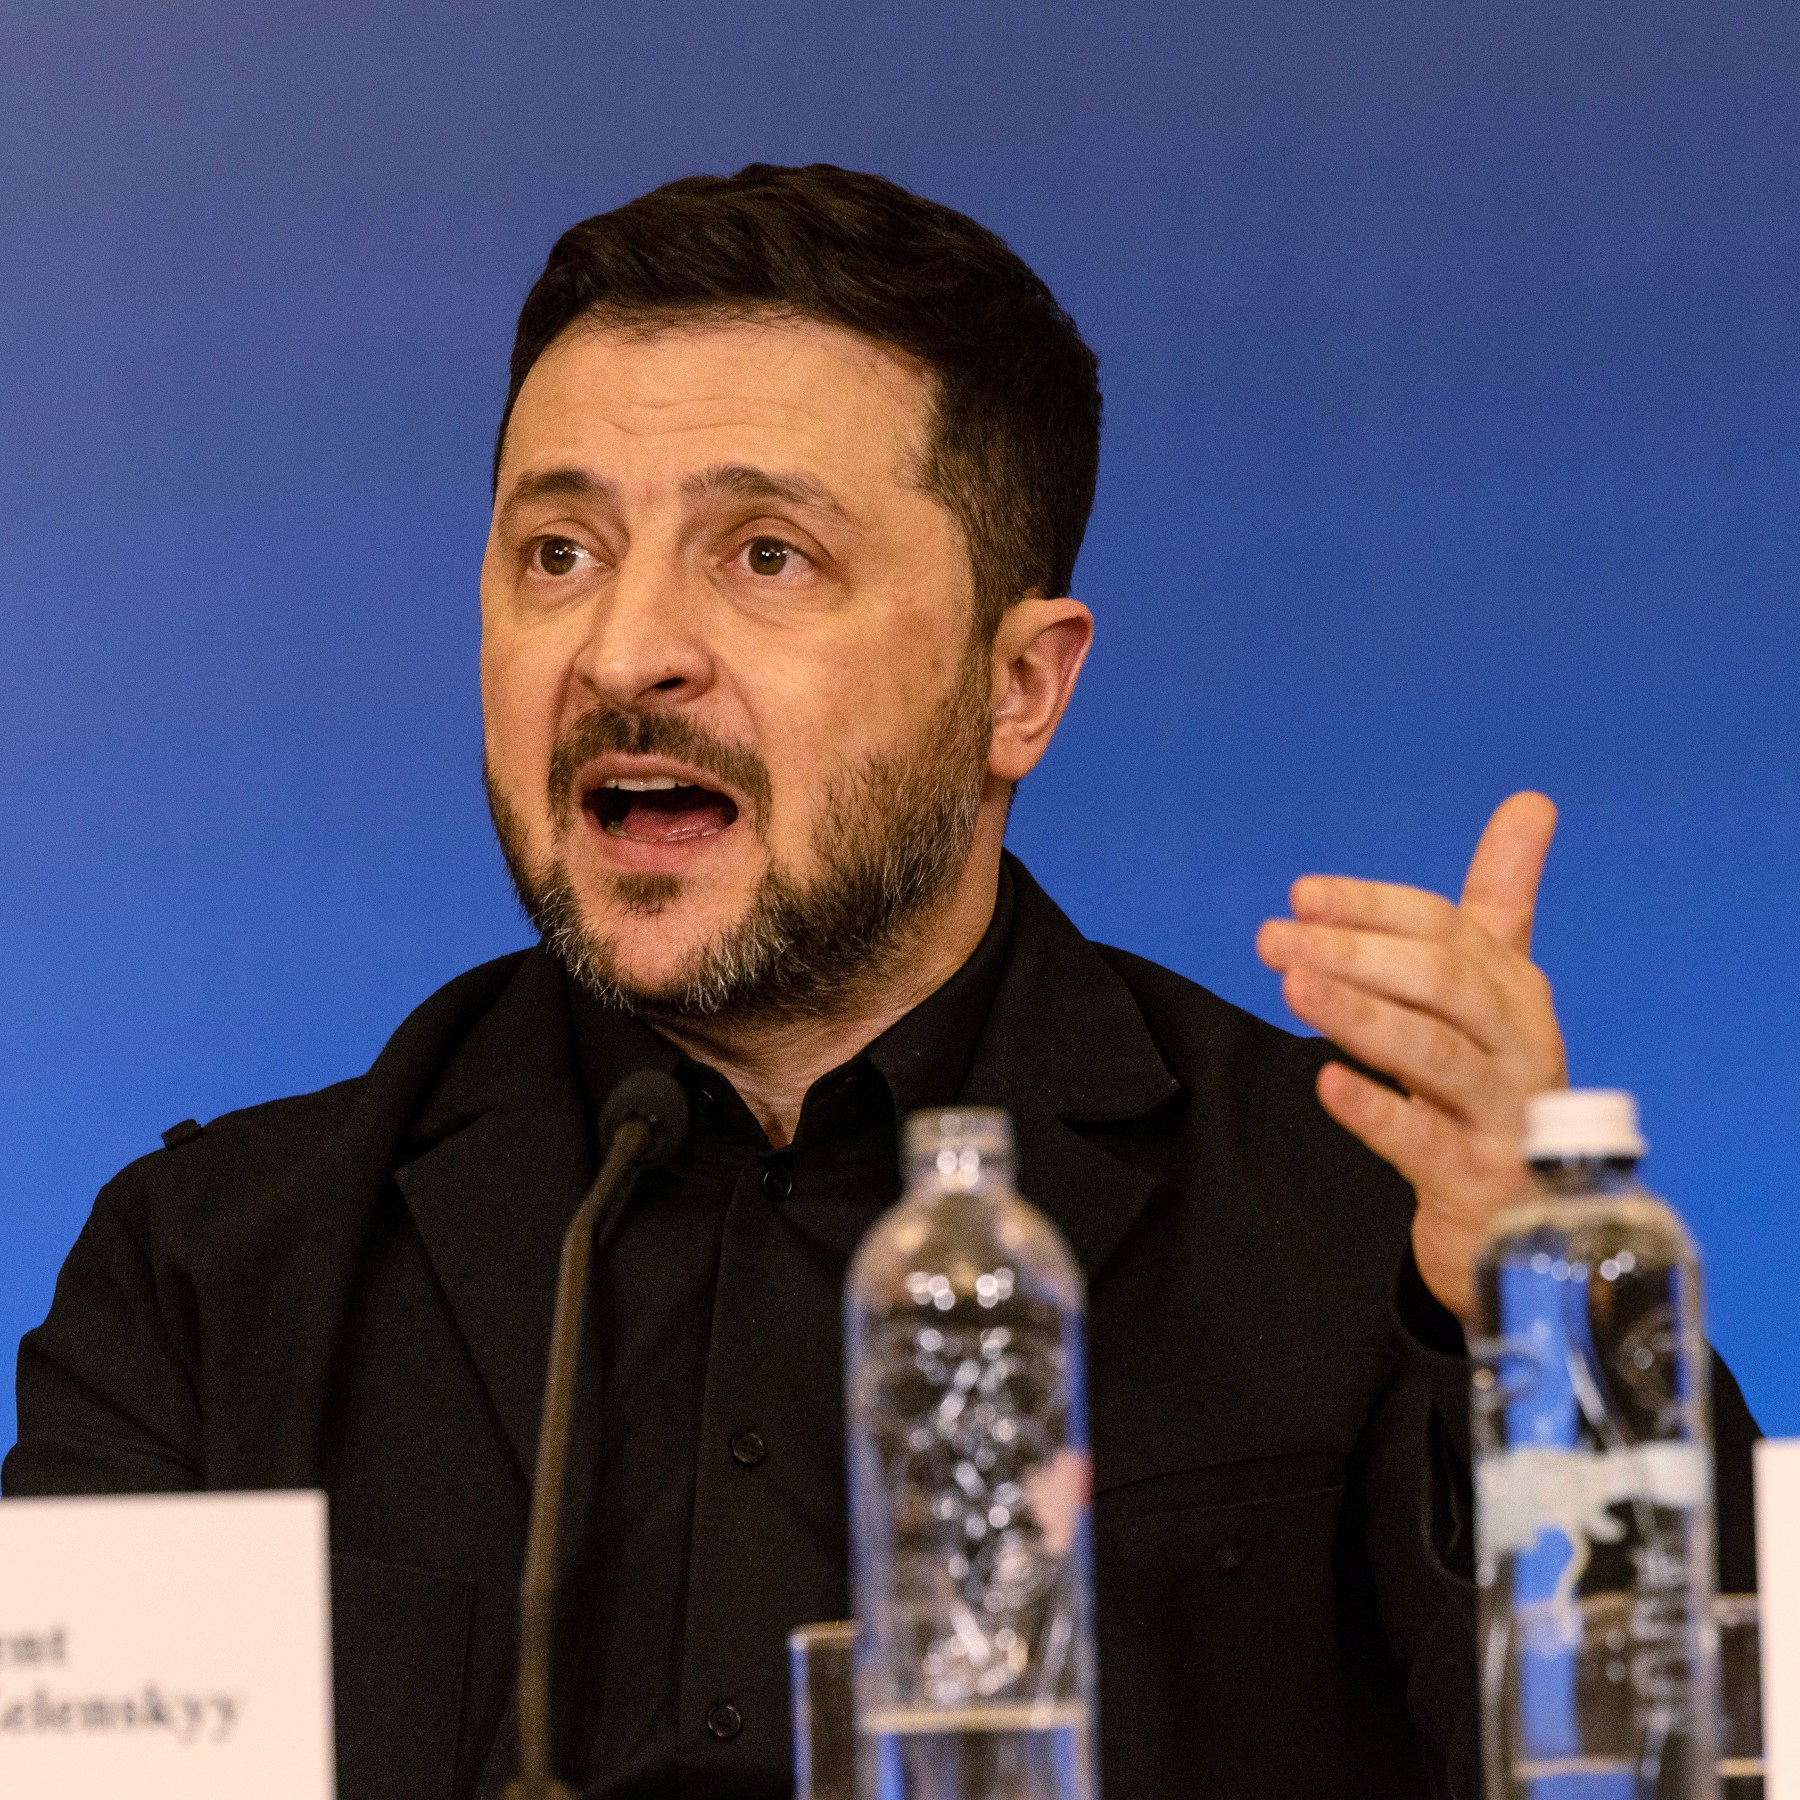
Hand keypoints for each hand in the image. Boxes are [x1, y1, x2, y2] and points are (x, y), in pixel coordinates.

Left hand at [1255, 792, 1567, 1327]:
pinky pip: (1426, 1142)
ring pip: (1436, 1054)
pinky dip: (1376, 1112)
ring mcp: (1506, 1116)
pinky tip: (1327, 1084)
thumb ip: (1502, 901)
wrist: (1523, 1219)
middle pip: (1441, 982)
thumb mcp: (1496, 994)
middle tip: (1271, 937)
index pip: (1445, 929)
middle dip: (1355, 952)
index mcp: (1515, 991)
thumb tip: (1531, 800)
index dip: (1372, 906)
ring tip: (1292, 985)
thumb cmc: (1496, 1087)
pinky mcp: (1479, 1182)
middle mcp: (1521, 1045)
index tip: (1301, 894)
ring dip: (1360, 1014)